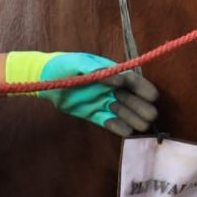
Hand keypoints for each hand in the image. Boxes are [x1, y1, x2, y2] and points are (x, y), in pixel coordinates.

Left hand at [3, 51, 159, 136]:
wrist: (44, 80)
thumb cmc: (64, 66)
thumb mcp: (80, 64)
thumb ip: (100, 71)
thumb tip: (119, 80)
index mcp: (111, 74)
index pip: (133, 81)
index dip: (144, 89)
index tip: (153, 97)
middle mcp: (111, 89)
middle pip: (132, 99)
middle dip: (142, 107)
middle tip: (150, 116)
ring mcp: (103, 102)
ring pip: (123, 112)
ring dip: (133, 118)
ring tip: (142, 126)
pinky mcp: (94, 115)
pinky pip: (109, 122)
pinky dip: (118, 126)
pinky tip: (126, 131)